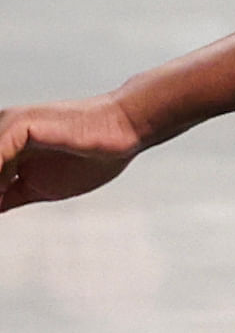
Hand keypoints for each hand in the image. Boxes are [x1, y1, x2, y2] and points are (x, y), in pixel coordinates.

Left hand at [0, 94, 147, 211]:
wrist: (124, 131)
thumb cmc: (91, 156)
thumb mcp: (42, 188)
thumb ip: (11, 197)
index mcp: (4, 146)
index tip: (0, 207)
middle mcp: (0, 132)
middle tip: (1, 205)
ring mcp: (7, 125)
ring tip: (3, 200)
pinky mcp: (19, 124)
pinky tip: (2, 191)